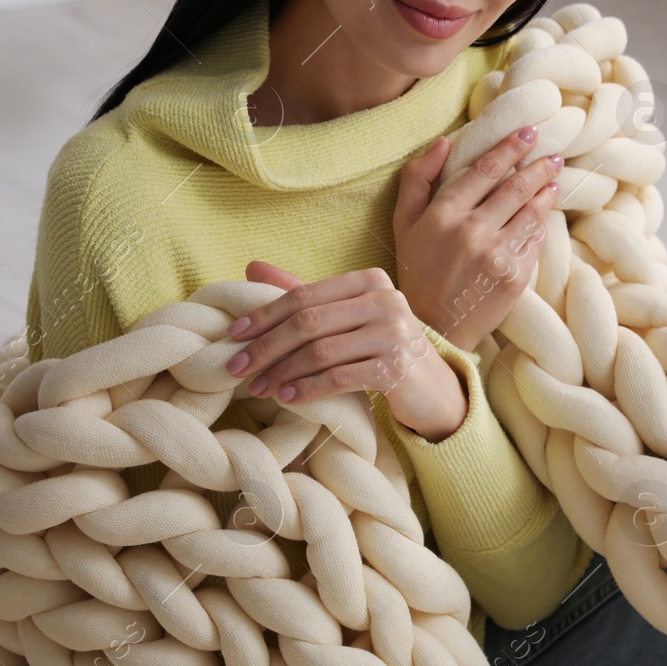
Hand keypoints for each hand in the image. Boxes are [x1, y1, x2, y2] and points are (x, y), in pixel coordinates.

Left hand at [223, 260, 469, 441]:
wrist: (433, 389)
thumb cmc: (381, 348)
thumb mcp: (345, 316)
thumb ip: (304, 294)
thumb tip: (251, 267)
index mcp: (370, 280)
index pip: (304, 295)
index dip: (264, 315)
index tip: (232, 335)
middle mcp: (386, 300)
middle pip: (309, 322)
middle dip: (266, 347)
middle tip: (236, 367)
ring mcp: (394, 333)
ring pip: (321, 352)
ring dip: (282, 372)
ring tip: (257, 388)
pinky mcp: (397, 368)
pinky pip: (340, 378)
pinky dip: (307, 389)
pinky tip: (286, 398)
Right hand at [393, 126, 563, 351]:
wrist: (434, 326)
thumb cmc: (418, 271)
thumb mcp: (404, 223)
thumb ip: (417, 179)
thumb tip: (444, 142)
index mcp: (444, 214)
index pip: (486, 170)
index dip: (510, 148)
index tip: (527, 133)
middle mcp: (472, 230)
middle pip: (515, 187)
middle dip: (538, 165)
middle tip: (553, 153)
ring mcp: (496, 254)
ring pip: (531, 211)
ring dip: (547, 190)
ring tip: (555, 177)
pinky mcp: (515, 277)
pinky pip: (534, 241)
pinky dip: (541, 224)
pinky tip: (545, 213)